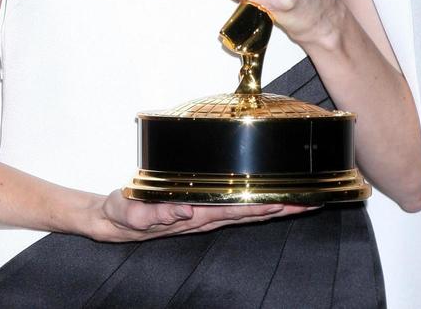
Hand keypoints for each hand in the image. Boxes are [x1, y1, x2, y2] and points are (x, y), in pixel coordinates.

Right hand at [88, 189, 316, 241]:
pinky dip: (253, 205)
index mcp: (192, 216)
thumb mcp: (130, 213)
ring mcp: (202, 215)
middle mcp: (203, 217)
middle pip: (247, 213)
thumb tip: (181, 212)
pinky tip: (269, 201)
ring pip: (244, 211)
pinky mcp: (198, 209)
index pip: (233, 210)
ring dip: (272, 207)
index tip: (286, 200)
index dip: (260, 206)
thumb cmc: (123, 213)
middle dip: (278, 208)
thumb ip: (150, 214)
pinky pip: (232, 207)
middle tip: (308, 200)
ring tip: (299, 201)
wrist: (112, 221)